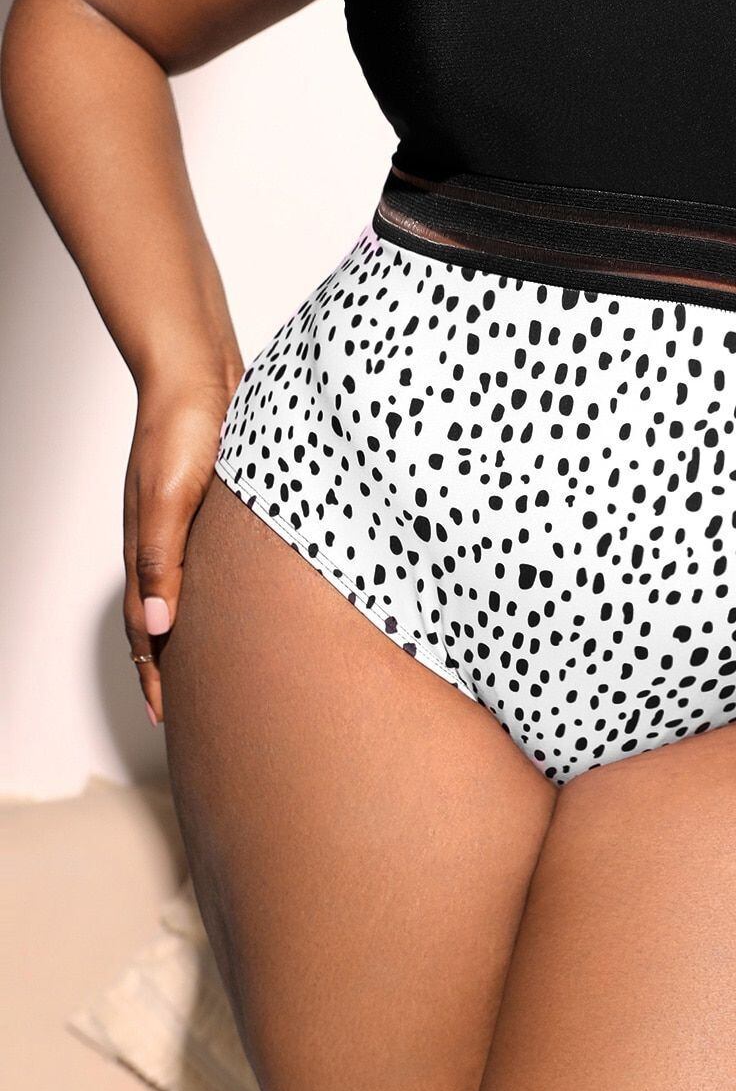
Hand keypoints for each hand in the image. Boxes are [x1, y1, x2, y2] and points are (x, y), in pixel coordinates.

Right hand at [123, 371, 238, 724]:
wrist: (199, 372)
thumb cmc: (183, 428)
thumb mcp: (170, 498)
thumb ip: (161, 561)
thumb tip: (158, 629)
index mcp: (146, 549)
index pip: (146, 631)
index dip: (154, 675)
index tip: (167, 718)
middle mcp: (161, 543)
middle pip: (160, 621)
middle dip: (167, 668)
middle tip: (187, 711)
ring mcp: (184, 524)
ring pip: (183, 595)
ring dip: (189, 636)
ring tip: (208, 669)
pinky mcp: (209, 504)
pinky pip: (204, 565)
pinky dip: (210, 595)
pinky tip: (234, 601)